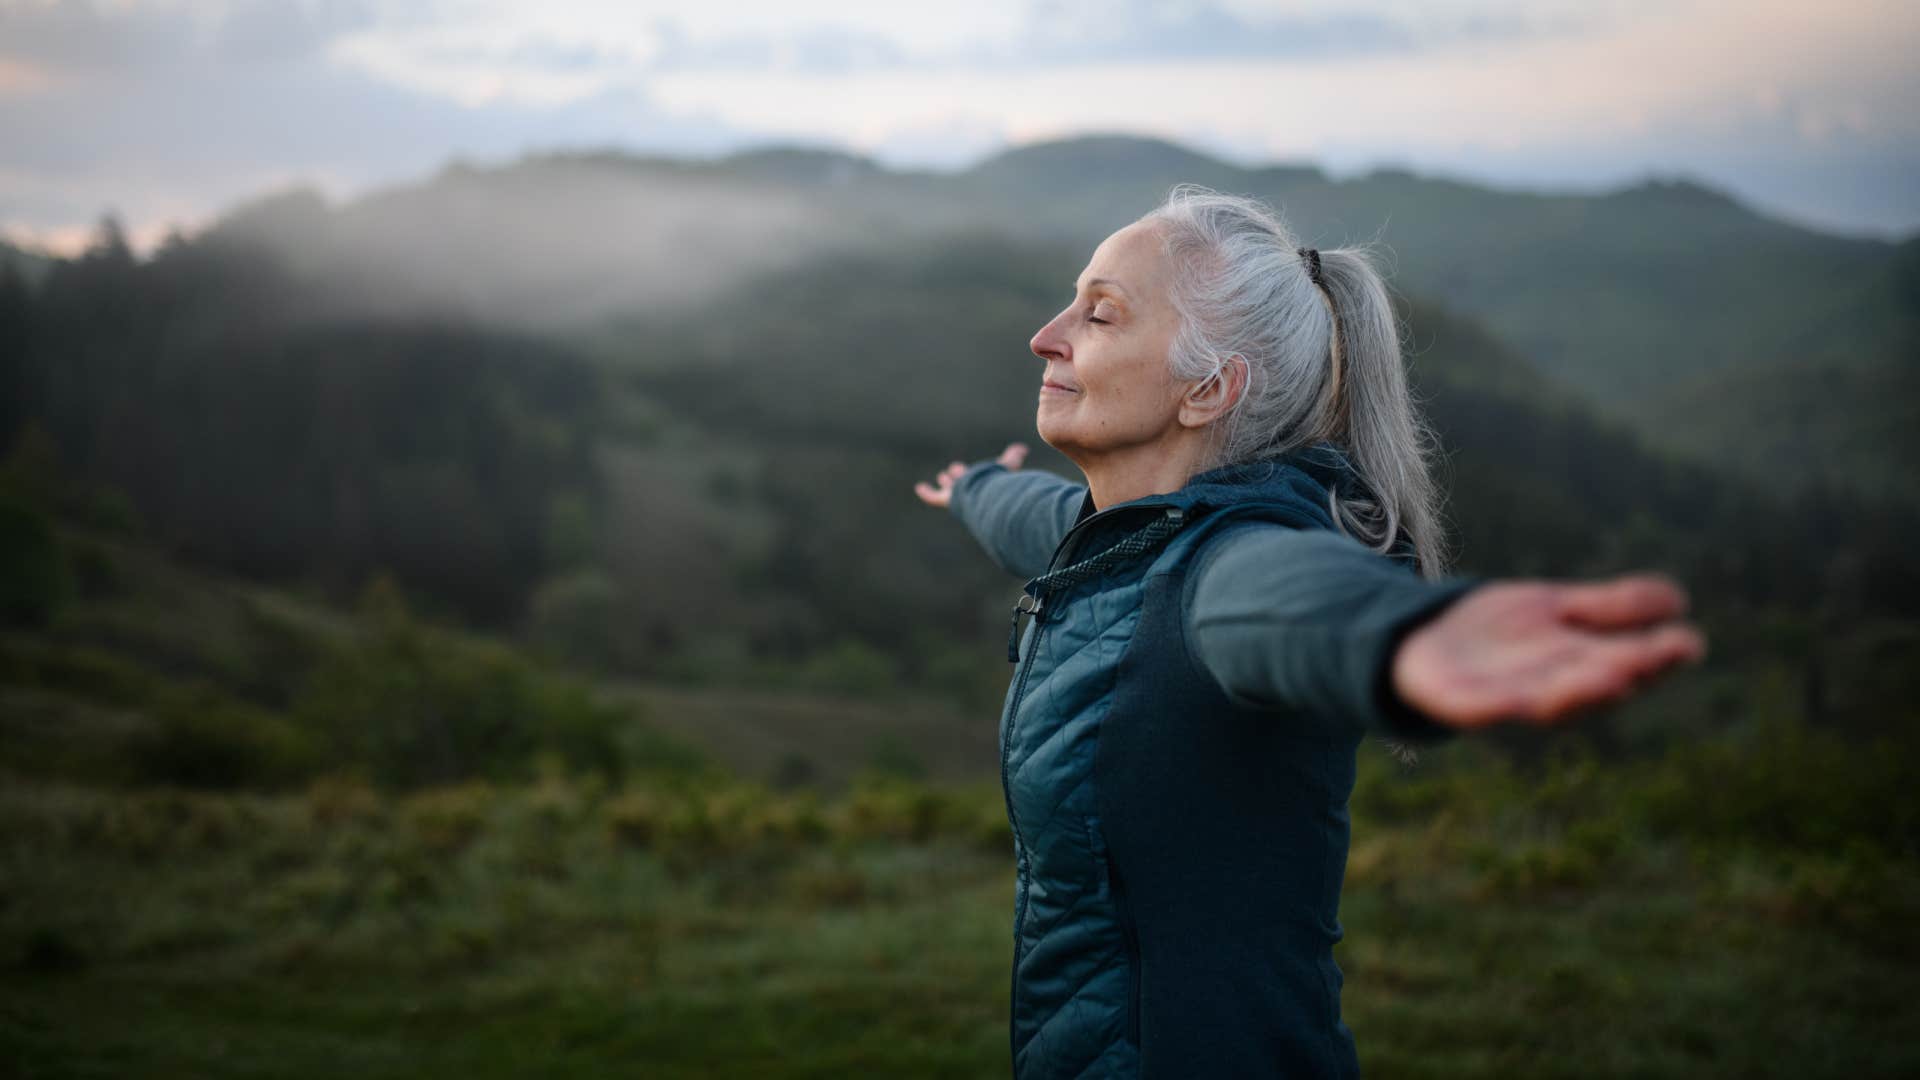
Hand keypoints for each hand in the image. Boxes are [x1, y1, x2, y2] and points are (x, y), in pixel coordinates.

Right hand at [913, 443, 1027, 508]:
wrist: (987, 496)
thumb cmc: (998, 483)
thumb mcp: (1006, 466)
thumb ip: (1013, 457)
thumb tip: (1023, 448)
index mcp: (983, 483)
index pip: (978, 476)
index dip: (974, 470)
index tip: (972, 466)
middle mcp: (971, 491)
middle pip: (964, 482)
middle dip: (960, 476)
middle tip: (955, 470)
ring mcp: (958, 495)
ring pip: (951, 488)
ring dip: (947, 482)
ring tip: (943, 477)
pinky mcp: (947, 499)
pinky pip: (934, 498)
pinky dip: (927, 493)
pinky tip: (920, 488)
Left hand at [1391, 573, 1706, 727]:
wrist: (1420, 638)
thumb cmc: (1498, 632)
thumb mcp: (1557, 608)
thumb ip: (1610, 607)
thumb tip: (1678, 599)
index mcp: (1577, 665)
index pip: (1626, 662)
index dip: (1657, 656)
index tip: (1690, 641)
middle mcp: (1548, 687)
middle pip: (1591, 684)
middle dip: (1624, 672)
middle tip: (1657, 658)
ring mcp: (1503, 698)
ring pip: (1545, 702)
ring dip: (1577, 693)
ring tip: (1613, 675)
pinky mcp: (1458, 703)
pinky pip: (1480, 709)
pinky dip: (1499, 707)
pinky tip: (1519, 701)